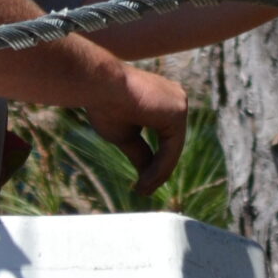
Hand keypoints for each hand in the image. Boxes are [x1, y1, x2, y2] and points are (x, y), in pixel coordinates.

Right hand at [86, 64, 190, 197]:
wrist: (98, 86)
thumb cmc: (105, 104)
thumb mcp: (126, 135)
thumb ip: (141, 152)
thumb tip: (149, 175)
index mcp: (163, 101)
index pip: (166, 138)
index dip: (155, 164)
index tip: (142, 184)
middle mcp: (175, 99)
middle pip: (171, 144)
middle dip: (159, 172)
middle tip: (144, 191)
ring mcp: (179, 104)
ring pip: (172, 149)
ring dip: (159, 174)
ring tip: (143, 190)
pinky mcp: (178, 112)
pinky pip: (171, 148)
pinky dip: (160, 167)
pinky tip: (145, 182)